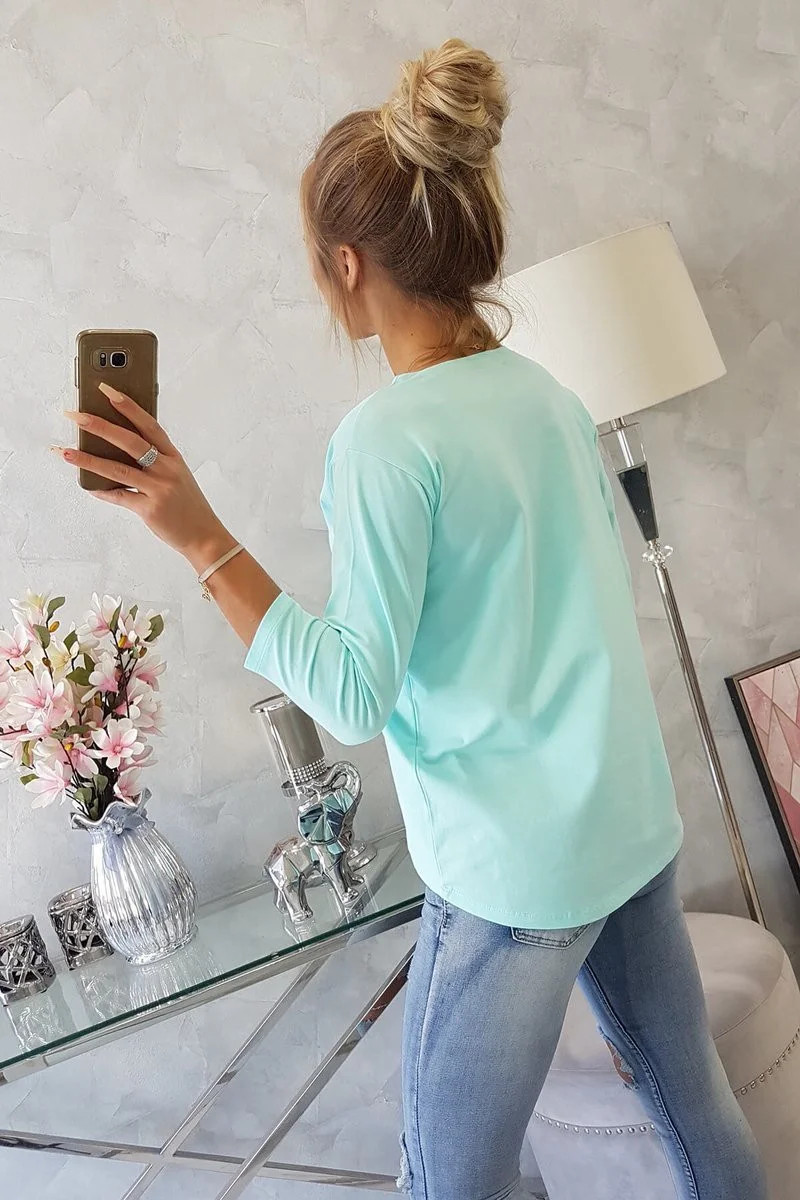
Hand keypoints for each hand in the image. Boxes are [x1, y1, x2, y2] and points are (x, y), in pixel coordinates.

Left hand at [54, 383, 235, 572]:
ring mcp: (159, 489)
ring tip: (66, 452)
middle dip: (100, 426)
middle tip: (76, 415)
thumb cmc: (188, 505)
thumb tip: (118, 449)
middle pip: (130, 442)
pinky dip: (102, 492)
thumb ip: (155, 461)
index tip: (107, 391)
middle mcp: (167, 470)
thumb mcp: (177, 476)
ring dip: (88, 460)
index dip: (128, 406)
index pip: (149, 425)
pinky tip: (88, 487)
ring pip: (118, 470)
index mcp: (174, 457)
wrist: (205, 536)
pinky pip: (119, 497)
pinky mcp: (150, 509)